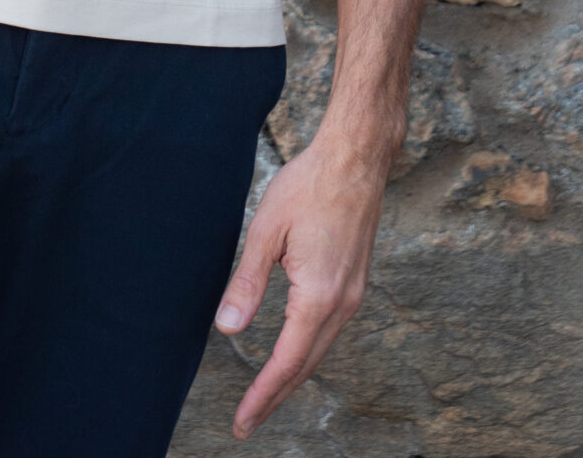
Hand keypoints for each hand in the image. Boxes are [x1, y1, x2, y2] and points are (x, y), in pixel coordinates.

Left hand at [214, 132, 387, 436]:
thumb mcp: (266, 231)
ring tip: (264, 396)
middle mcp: (342, 304)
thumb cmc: (308, 186)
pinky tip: (293, 353)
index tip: (241, 422)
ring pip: (319, 350)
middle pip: (305, 365)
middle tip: (246, 422)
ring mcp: (353, 295)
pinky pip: (329, 330)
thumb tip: (226, 328)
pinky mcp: (355, 282)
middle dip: (275, 396)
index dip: (262, 396)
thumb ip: (246, 282)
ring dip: (292, 376)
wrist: (356, 159)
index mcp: (318, 296)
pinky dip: (307, 351)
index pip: (286, 362)